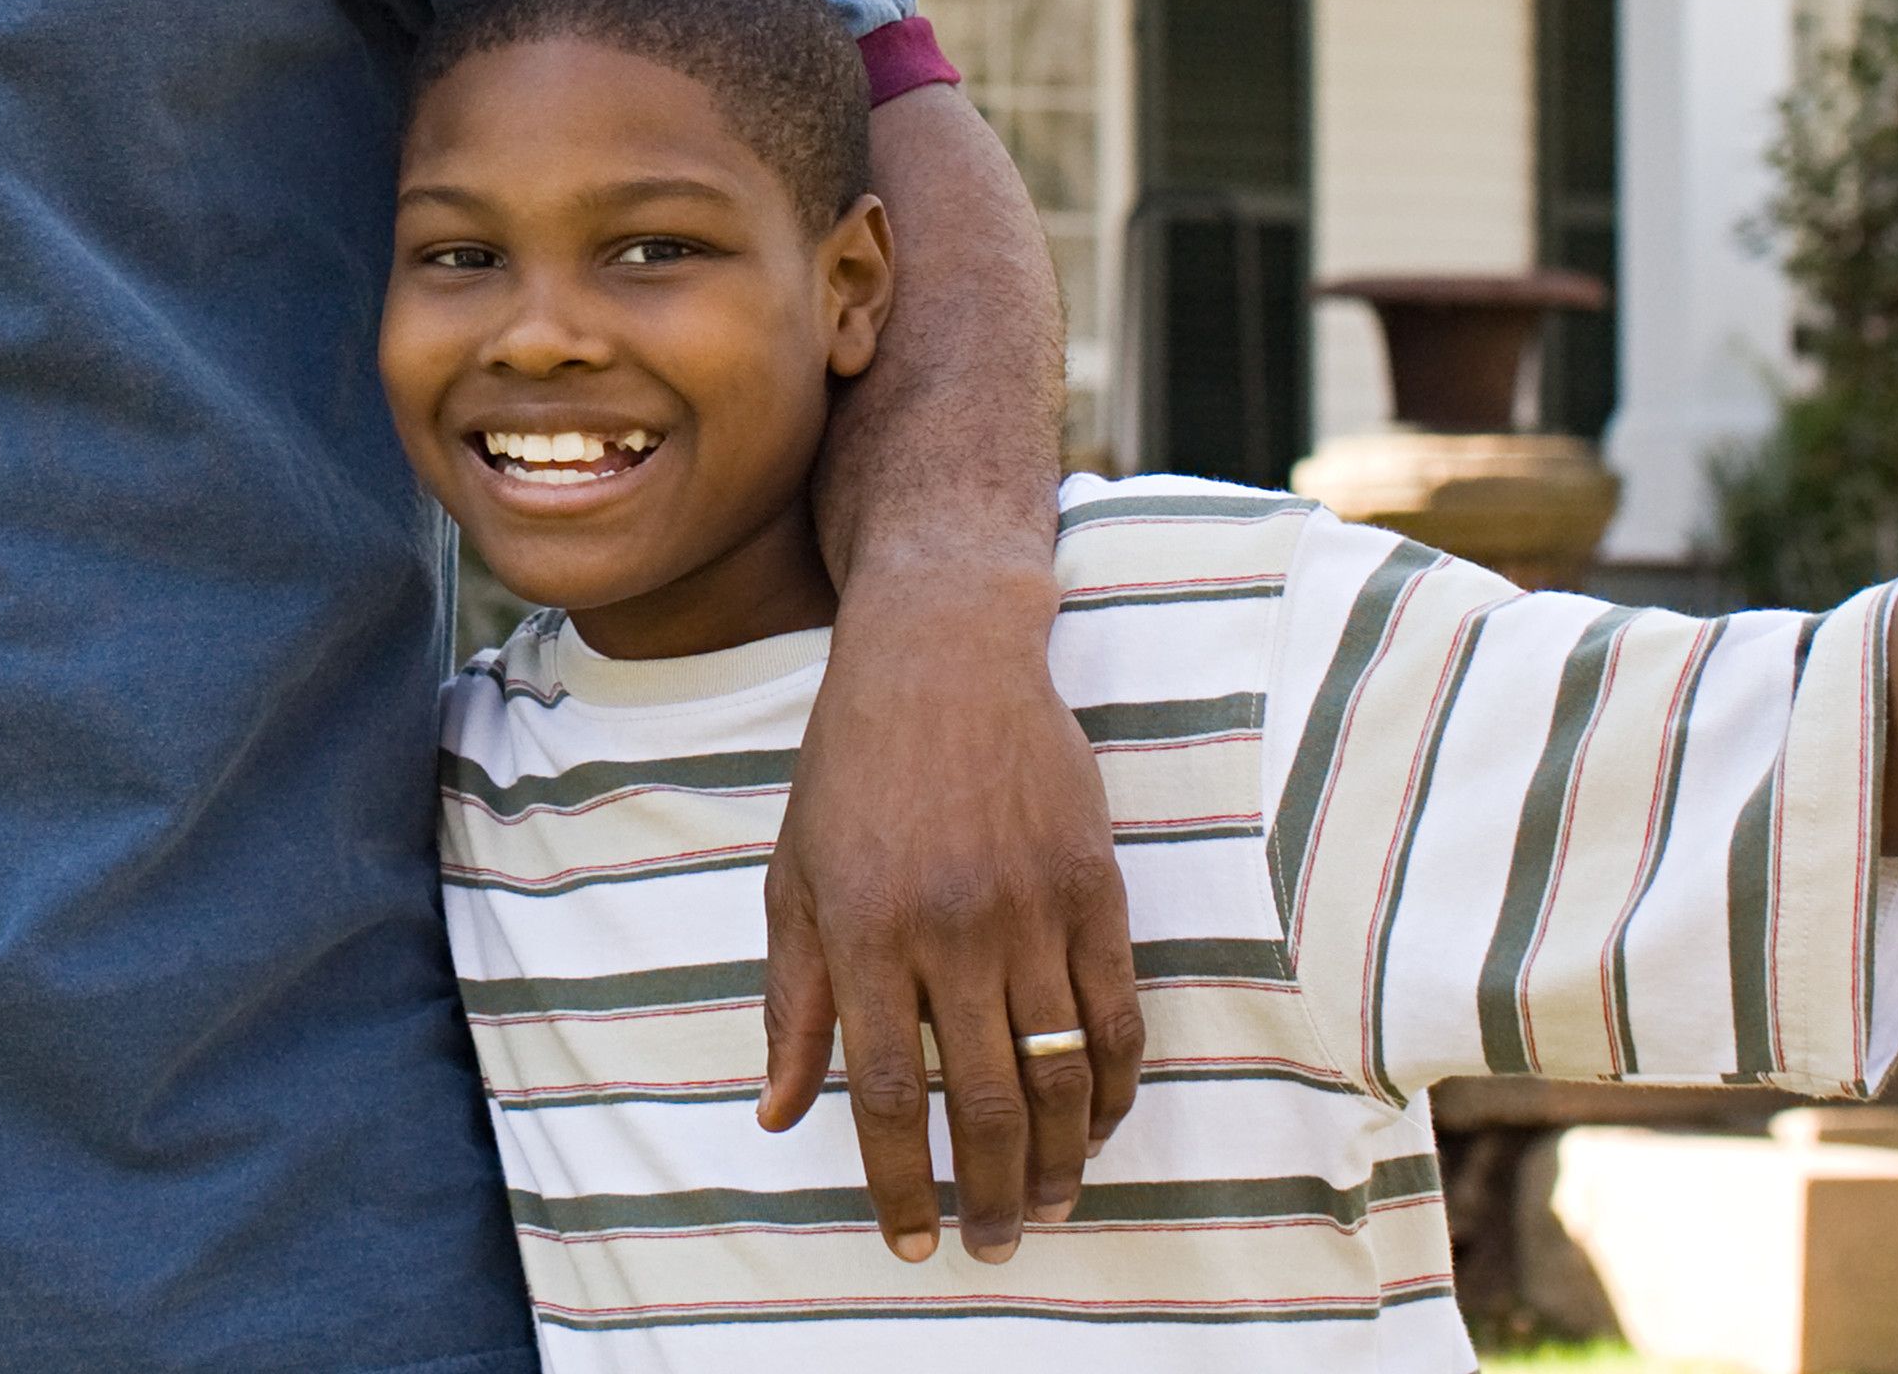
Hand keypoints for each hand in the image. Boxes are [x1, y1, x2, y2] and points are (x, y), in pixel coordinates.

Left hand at [761, 535, 1139, 1261]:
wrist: (944, 652)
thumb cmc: (852, 767)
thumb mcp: (794, 877)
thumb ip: (792, 1003)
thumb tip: (780, 1116)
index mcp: (862, 929)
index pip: (884, 1094)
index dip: (901, 1183)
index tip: (913, 1242)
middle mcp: (948, 926)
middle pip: (982, 1101)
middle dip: (989, 1193)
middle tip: (996, 1245)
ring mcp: (1030, 906)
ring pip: (1059, 1072)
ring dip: (1059, 1158)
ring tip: (1047, 1203)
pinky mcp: (1093, 885)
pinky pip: (1117, 1014)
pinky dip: (1114, 1085)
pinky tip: (1099, 1124)